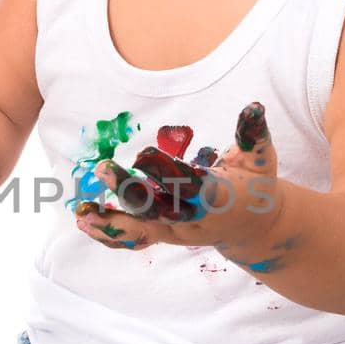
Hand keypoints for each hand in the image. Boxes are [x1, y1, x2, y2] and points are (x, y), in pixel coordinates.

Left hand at [75, 103, 287, 269]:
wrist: (255, 228)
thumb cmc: (257, 185)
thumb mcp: (262, 158)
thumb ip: (254, 133)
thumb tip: (254, 106)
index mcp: (219, 198)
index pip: (191, 186)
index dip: (168, 172)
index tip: (144, 154)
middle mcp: (195, 219)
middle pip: (159, 209)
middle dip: (131, 192)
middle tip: (104, 169)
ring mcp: (178, 231)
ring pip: (142, 228)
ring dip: (111, 221)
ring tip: (82, 213)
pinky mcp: (165, 235)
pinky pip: (136, 237)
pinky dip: (110, 233)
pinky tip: (85, 222)